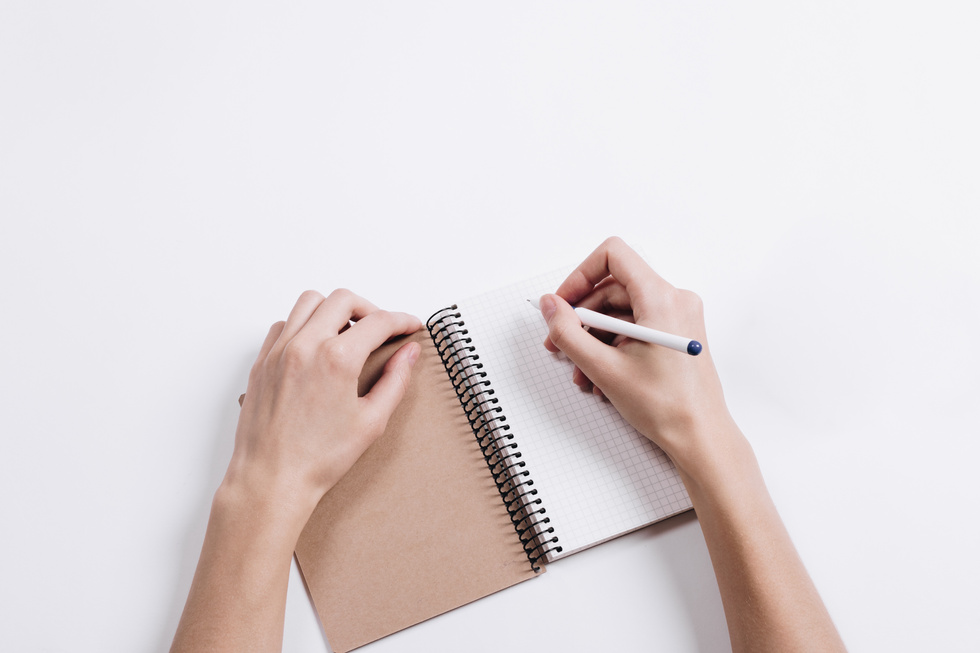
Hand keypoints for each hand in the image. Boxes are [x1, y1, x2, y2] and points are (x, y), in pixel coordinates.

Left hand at [226, 289, 422, 517]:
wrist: (272, 479)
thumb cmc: (319, 458)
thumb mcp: (372, 421)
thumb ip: (395, 380)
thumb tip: (409, 353)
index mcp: (337, 359)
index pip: (378, 321)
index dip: (401, 320)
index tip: (409, 327)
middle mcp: (305, 346)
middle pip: (343, 299)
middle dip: (369, 308)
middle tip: (381, 329)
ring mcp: (279, 351)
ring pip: (309, 302)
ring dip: (333, 310)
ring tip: (347, 333)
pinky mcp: (262, 361)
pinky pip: (284, 323)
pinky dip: (304, 324)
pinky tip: (315, 347)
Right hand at [539, 237, 736, 476]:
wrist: (700, 437)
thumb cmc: (666, 407)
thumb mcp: (603, 368)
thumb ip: (568, 332)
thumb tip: (549, 305)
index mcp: (661, 298)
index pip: (613, 255)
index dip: (580, 275)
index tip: (562, 303)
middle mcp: (674, 300)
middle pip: (613, 288)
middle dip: (581, 318)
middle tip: (559, 345)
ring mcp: (677, 317)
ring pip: (621, 312)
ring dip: (594, 339)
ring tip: (581, 372)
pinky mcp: (676, 333)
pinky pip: (635, 327)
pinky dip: (613, 346)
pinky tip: (600, 376)